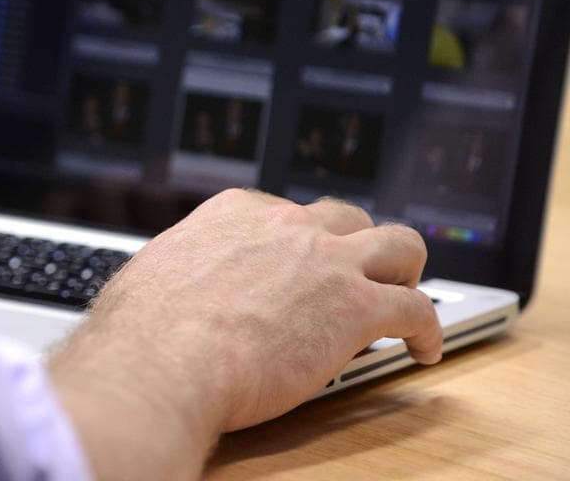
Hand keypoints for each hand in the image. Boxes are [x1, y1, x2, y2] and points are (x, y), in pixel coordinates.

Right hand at [49, 189, 441, 479]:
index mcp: (235, 214)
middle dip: (354, 244)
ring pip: (398, 244)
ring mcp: (327, 263)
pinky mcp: (357, 309)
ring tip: (405, 294)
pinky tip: (426, 350)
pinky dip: (429, 329)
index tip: (296, 266)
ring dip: (405, 269)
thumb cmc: (144, 331)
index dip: (296, 243)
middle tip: (354, 274)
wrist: (164, 360)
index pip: (283, 213)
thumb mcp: (151, 276)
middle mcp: (287, 226)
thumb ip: (177, 273)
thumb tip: (162, 291)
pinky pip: (418, 309)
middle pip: (345, 218)